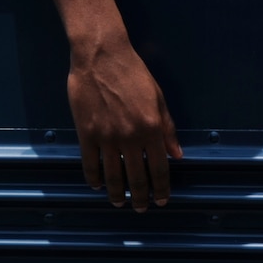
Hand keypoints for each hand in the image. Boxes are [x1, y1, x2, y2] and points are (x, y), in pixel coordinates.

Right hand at [67, 34, 182, 211]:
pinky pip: (90, 163)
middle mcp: (131, 138)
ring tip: (118, 202)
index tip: (160, 201)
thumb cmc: (132, 72)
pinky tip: (97, 185)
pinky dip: (94, 178)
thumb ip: (167, 128)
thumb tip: (176, 154)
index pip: (159, 169)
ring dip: (117, 194)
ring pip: (113, 176)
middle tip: (140, 208)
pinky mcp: (86, 133)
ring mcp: (107, 137)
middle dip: (140, 197)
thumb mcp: (158, 98)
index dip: (161, 189)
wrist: (101, 55)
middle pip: (137, 178)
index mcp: (152, 129)